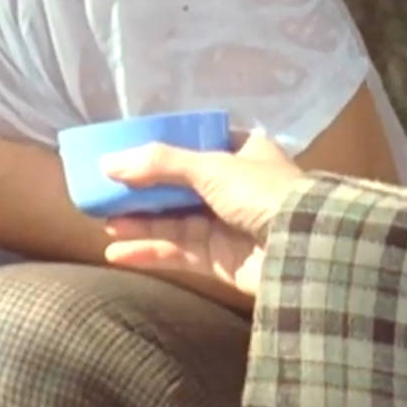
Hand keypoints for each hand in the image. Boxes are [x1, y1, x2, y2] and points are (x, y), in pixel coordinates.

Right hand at [99, 129, 309, 298]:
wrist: (303, 250)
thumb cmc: (262, 194)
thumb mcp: (212, 167)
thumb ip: (160, 164)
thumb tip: (109, 162)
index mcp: (242, 153)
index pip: (195, 146)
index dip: (161, 150)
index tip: (126, 154)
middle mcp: (234, 187)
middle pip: (178, 187)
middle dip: (143, 191)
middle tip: (104, 193)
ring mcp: (227, 225)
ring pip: (174, 222)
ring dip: (140, 223)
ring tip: (103, 223)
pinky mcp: (220, 261)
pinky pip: (178, 253)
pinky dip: (149, 252)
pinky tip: (117, 252)